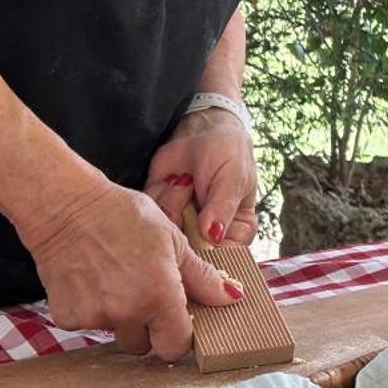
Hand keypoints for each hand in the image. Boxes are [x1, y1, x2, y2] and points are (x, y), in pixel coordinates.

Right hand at [18, 179, 239, 358]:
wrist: (65, 208)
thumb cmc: (122, 216)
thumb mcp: (173, 240)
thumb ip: (202, 277)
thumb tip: (232, 298)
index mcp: (159, 296)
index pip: (176, 345)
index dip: (179, 334)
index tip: (177, 319)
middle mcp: (127, 313)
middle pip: (144, 346)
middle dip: (148, 328)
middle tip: (144, 294)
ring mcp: (95, 317)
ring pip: (117, 334)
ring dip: (121, 318)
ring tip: (117, 280)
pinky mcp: (67, 317)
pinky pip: (89, 325)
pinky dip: (92, 310)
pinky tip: (92, 280)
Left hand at [145, 107, 258, 247]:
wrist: (200, 130)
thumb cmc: (226, 153)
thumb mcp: (232, 178)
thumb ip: (222, 208)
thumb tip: (213, 237)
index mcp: (235, 230)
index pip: (226, 257)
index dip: (212, 257)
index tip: (201, 237)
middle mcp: (208, 233)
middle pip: (192, 252)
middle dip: (186, 222)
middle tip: (192, 190)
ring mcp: (183, 225)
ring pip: (169, 233)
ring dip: (174, 201)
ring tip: (186, 179)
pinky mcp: (160, 213)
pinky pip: (151, 217)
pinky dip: (160, 195)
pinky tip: (172, 179)